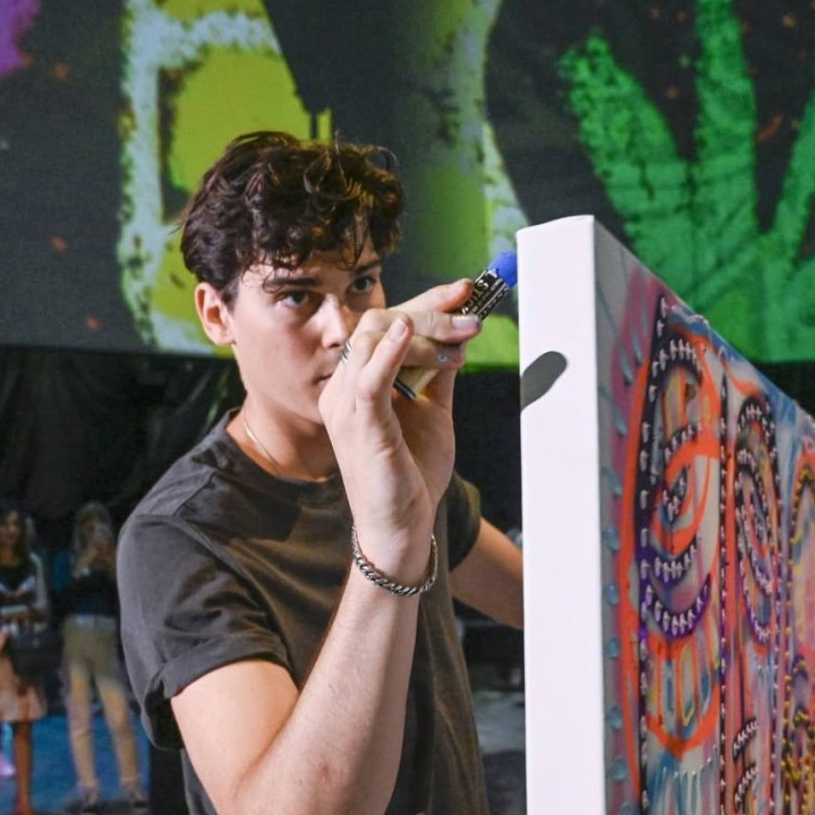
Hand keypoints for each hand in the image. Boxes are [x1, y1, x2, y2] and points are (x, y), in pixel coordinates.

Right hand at [318, 280, 477, 581]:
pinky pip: (367, 381)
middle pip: (377, 325)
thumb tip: (458, 334)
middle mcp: (342, 388)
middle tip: (473, 316)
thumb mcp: (432, 412)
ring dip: (423, 331)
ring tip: (464, 335)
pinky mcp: (360, 427)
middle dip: (429, 312)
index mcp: (355, 382)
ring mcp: (346, 407)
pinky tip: (410, 333)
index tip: (465, 289)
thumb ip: (437, 374)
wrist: (403, 525)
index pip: (384, 326)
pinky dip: (390, 353)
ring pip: (374, 342)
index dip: (425, 302)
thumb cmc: (412, 472)